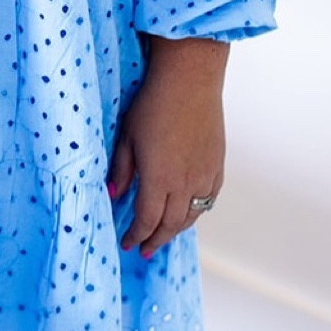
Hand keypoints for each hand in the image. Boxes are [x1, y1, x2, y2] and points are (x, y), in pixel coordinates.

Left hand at [108, 36, 226, 258]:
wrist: (190, 80)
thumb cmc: (153, 103)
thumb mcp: (127, 137)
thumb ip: (122, 170)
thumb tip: (113, 195)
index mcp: (159, 179)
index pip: (147, 220)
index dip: (136, 235)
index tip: (127, 243)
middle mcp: (185, 183)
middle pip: (171, 225)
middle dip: (156, 240)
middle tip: (145, 250)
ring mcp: (205, 175)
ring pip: (192, 216)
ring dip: (176, 230)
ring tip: (163, 235)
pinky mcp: (218, 165)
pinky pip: (208, 200)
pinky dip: (196, 212)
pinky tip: (187, 212)